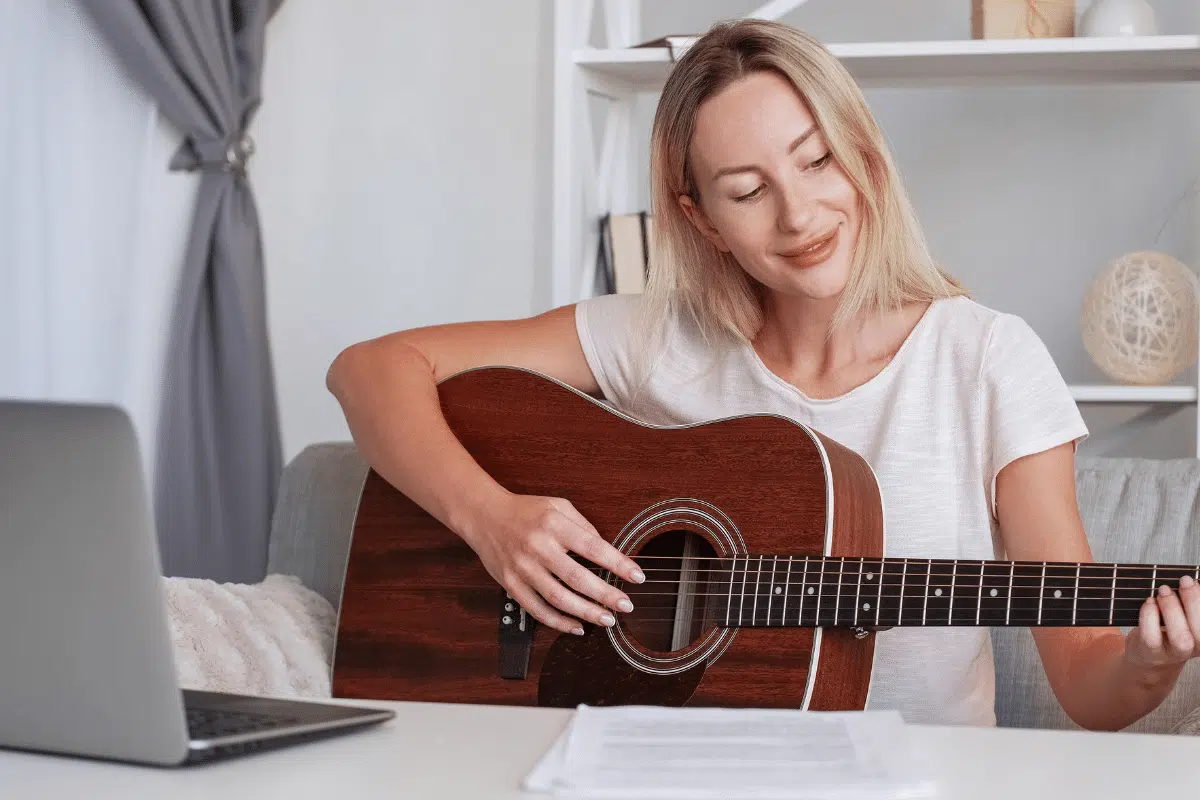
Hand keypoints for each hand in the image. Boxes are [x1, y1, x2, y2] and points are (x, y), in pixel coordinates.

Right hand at [460, 492, 644, 635]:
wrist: (484, 516)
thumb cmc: (524, 511)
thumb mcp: (558, 506)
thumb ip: (583, 526)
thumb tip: (607, 551)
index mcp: (553, 524)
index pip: (593, 547)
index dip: (617, 564)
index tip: (636, 576)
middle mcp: (538, 547)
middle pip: (577, 578)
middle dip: (606, 595)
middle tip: (626, 605)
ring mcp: (523, 568)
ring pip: (558, 599)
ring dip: (586, 613)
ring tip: (607, 619)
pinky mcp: (512, 585)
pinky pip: (538, 610)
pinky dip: (559, 623)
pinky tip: (577, 627)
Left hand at [1122, 575, 1199, 671]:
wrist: (1147, 656)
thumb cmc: (1170, 626)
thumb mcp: (1186, 613)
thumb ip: (1190, 601)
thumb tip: (1192, 579)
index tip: (1198, 580)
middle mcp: (1196, 647)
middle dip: (1194, 602)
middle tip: (1185, 581)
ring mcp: (1174, 653)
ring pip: (1180, 637)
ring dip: (1172, 609)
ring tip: (1164, 590)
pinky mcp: (1151, 652)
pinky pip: (1151, 636)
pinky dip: (1149, 615)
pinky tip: (1149, 602)